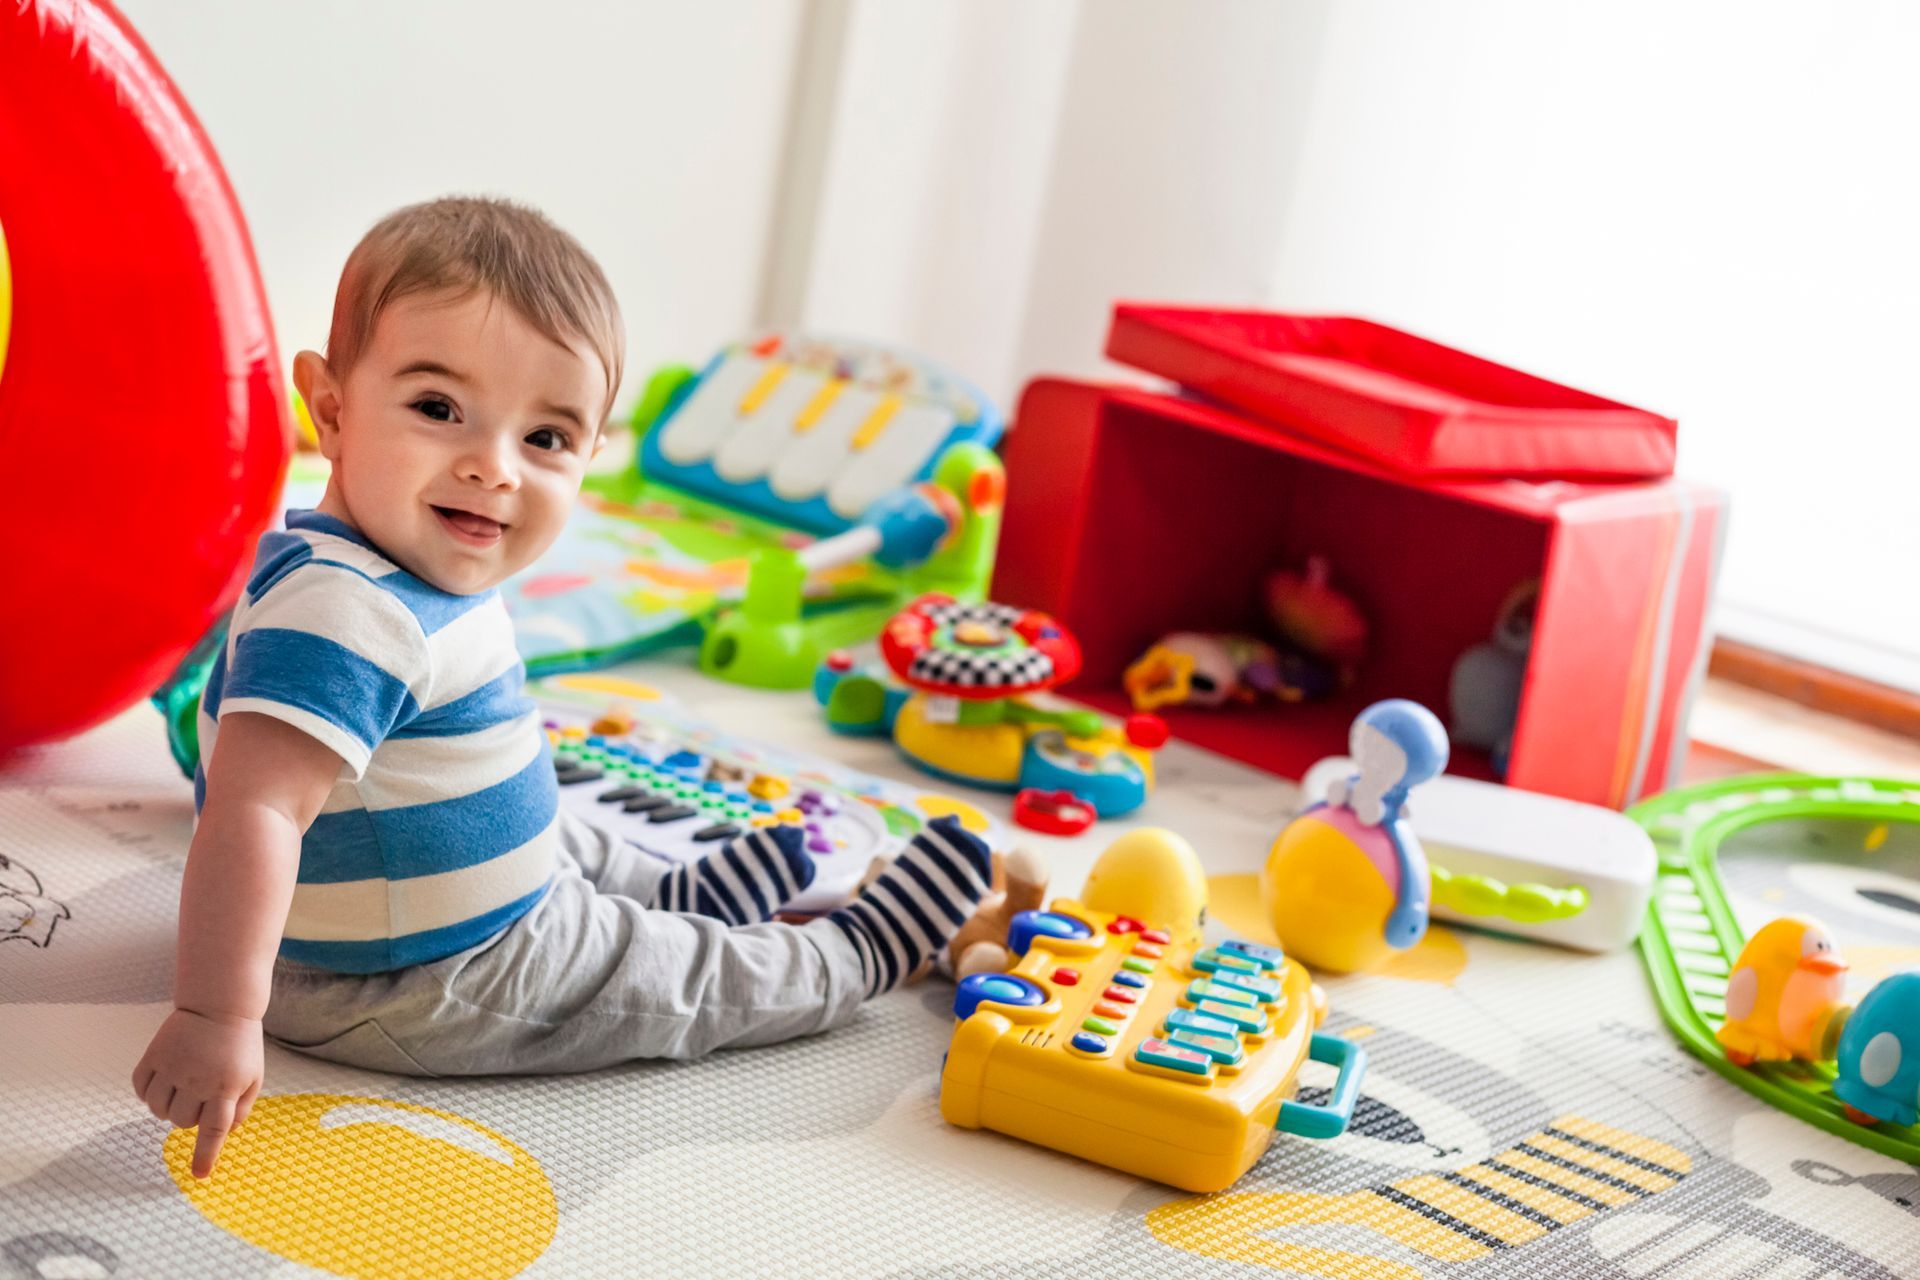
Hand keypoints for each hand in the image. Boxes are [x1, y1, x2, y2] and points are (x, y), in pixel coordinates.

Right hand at [131, 1007, 263, 1178]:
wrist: (220, 1005)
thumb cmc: (240, 1044)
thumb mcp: (254, 1075)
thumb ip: (243, 1107)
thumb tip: (226, 1133)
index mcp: (226, 1086)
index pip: (214, 1130)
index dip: (206, 1155)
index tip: (199, 1175)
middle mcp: (198, 1080)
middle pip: (182, 1122)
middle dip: (190, 1118)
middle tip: (199, 1097)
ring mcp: (173, 1067)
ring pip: (158, 1110)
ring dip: (167, 1108)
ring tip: (181, 1090)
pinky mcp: (154, 1056)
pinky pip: (140, 1090)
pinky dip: (147, 1093)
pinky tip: (162, 1082)